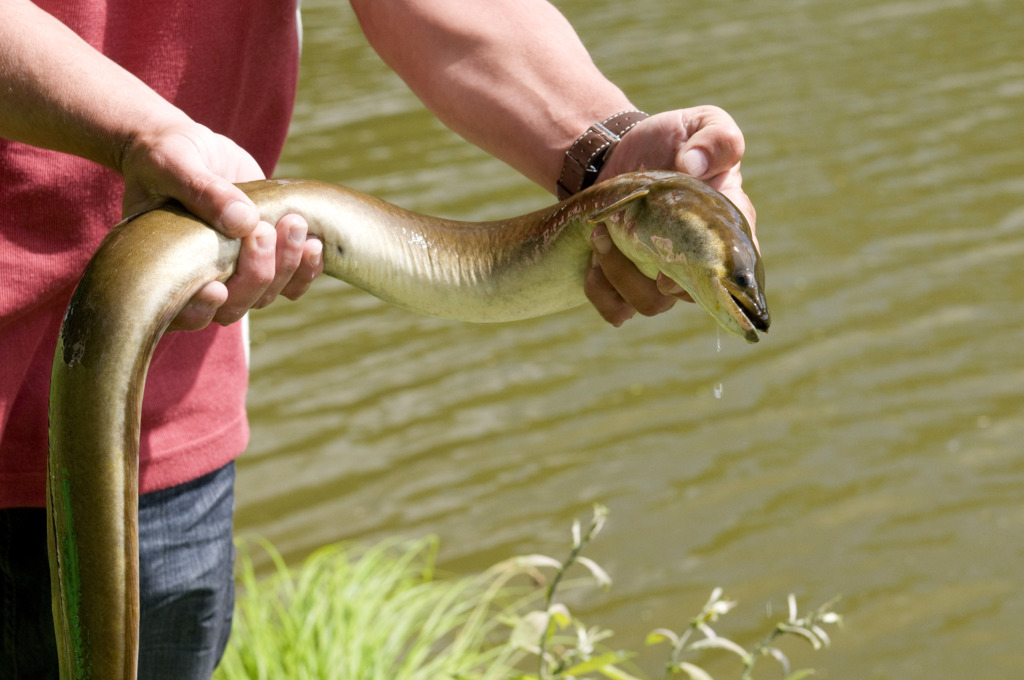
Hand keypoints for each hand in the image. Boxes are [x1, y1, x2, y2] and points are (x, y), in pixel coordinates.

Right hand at [118, 122, 322, 330]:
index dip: (199, 308)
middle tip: (262, 230)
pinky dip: (306, 269)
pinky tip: (313, 243)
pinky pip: (292, 282)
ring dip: (286, 266)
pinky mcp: (267, 260)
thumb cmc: (164, 157)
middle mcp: (201, 282)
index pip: (180, 311)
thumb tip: (243, 221)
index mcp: (165, 271)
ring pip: (265, 295)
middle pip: (233, 307)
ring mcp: (236, 275)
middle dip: (255, 274)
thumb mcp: (172, 164)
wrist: (192, 149)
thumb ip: (201, 191)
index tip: (215, 288)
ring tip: (294, 224)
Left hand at [585, 106, 755, 325]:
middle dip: (654, 275)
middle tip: (625, 236)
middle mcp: (697, 263)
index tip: (679, 259)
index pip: (738, 272)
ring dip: (619, 275)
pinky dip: (600, 289)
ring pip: (649, 304)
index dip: (713, 277)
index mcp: (727, 231)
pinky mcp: (627, 284)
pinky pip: (616, 308)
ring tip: (600, 234)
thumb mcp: (704, 123)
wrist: (620, 153)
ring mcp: (662, 278)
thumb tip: (694, 166)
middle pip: (687, 296)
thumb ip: (717, 138)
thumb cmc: (672, 141)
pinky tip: (592, 257)